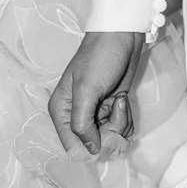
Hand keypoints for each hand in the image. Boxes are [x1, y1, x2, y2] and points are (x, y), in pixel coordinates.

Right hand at [48, 29, 143, 157]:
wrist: (122, 36)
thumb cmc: (100, 58)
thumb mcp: (86, 90)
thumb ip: (82, 123)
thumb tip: (90, 150)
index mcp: (61, 111)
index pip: (71, 147)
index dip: (90, 147)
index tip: (105, 136)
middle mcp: (75, 115)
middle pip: (92, 145)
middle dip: (108, 133)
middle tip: (113, 111)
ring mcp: (95, 112)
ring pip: (109, 138)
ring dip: (119, 123)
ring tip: (118, 100)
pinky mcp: (111, 108)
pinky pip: (120, 128)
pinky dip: (125, 117)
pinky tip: (122, 100)